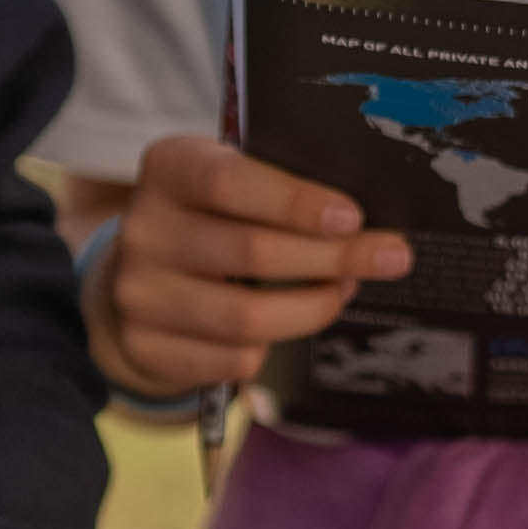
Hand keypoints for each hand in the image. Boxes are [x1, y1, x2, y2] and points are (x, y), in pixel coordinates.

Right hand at [86, 134, 409, 396]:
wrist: (139, 276)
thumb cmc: (208, 218)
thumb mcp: (230, 183)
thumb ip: (279, 189)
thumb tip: (363, 223)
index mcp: (168, 169)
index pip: (228, 182)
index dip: (295, 202)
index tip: (352, 218)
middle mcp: (145, 230)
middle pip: (251, 251)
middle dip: (332, 257)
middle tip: (388, 257)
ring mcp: (139, 294)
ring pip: (247, 316)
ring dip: (313, 306)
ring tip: (343, 289)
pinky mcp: (146, 348)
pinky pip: (233, 359)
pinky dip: (275, 344)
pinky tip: (293, 320)